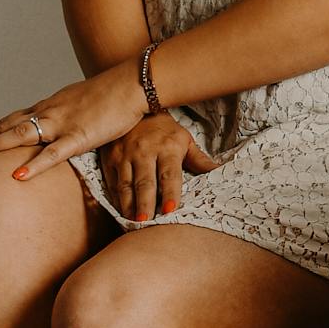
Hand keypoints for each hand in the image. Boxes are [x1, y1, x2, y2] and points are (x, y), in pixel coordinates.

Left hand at [0, 62, 146, 179]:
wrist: (133, 84)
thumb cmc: (115, 95)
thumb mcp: (85, 104)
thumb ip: (71, 116)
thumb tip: (67, 129)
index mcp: (51, 106)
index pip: (14, 119)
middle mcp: (49, 112)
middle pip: (9, 126)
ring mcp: (62, 123)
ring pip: (21, 136)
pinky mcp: (80, 136)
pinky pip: (52, 153)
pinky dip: (33, 165)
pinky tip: (18, 176)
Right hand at [99, 115, 219, 220]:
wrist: (135, 106)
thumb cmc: (164, 130)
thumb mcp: (184, 140)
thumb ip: (198, 159)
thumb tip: (219, 171)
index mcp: (167, 148)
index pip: (169, 175)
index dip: (170, 193)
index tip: (170, 210)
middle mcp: (144, 151)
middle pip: (144, 182)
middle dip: (145, 203)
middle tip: (146, 221)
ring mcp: (124, 154)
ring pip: (125, 184)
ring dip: (128, 204)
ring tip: (132, 221)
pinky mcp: (109, 158)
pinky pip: (112, 181)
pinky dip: (116, 198)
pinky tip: (121, 210)